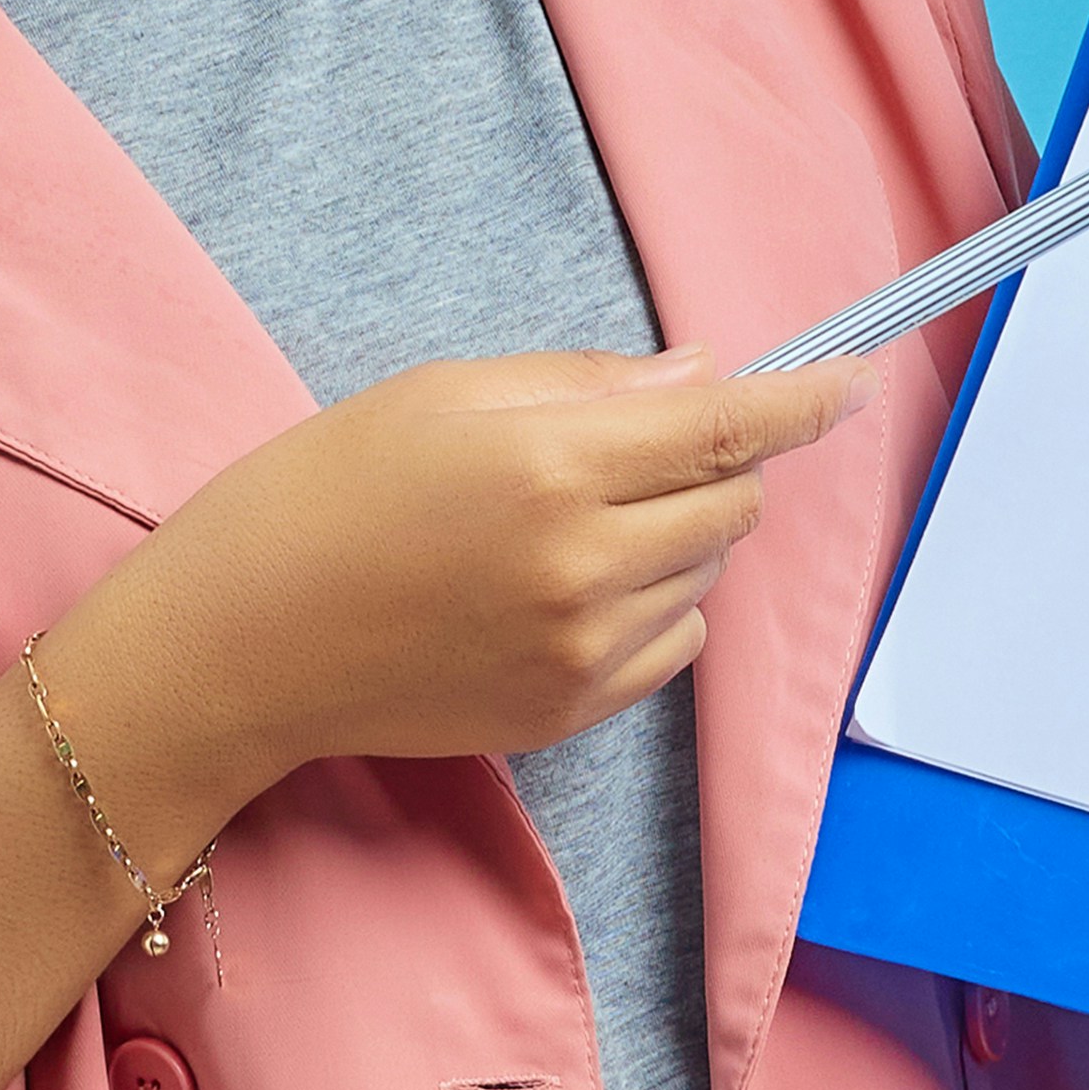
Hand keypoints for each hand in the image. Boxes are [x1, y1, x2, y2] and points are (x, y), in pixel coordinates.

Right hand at [0, 345, 860, 1089]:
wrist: (239, 645)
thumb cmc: (321, 495)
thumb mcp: (445, 396)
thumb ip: (589, 385)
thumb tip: (701, 378)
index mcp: (556, 464)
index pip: (731, 425)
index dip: (803, 399)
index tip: (849, 378)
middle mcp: (587, 563)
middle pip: (731, 500)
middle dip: (712, 462)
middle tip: (629, 449)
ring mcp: (584, 648)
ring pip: (703, 572)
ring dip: (672, 534)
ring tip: (560, 523)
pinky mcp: (570, 711)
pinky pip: (670, 643)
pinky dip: (647, 604)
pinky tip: (554, 588)